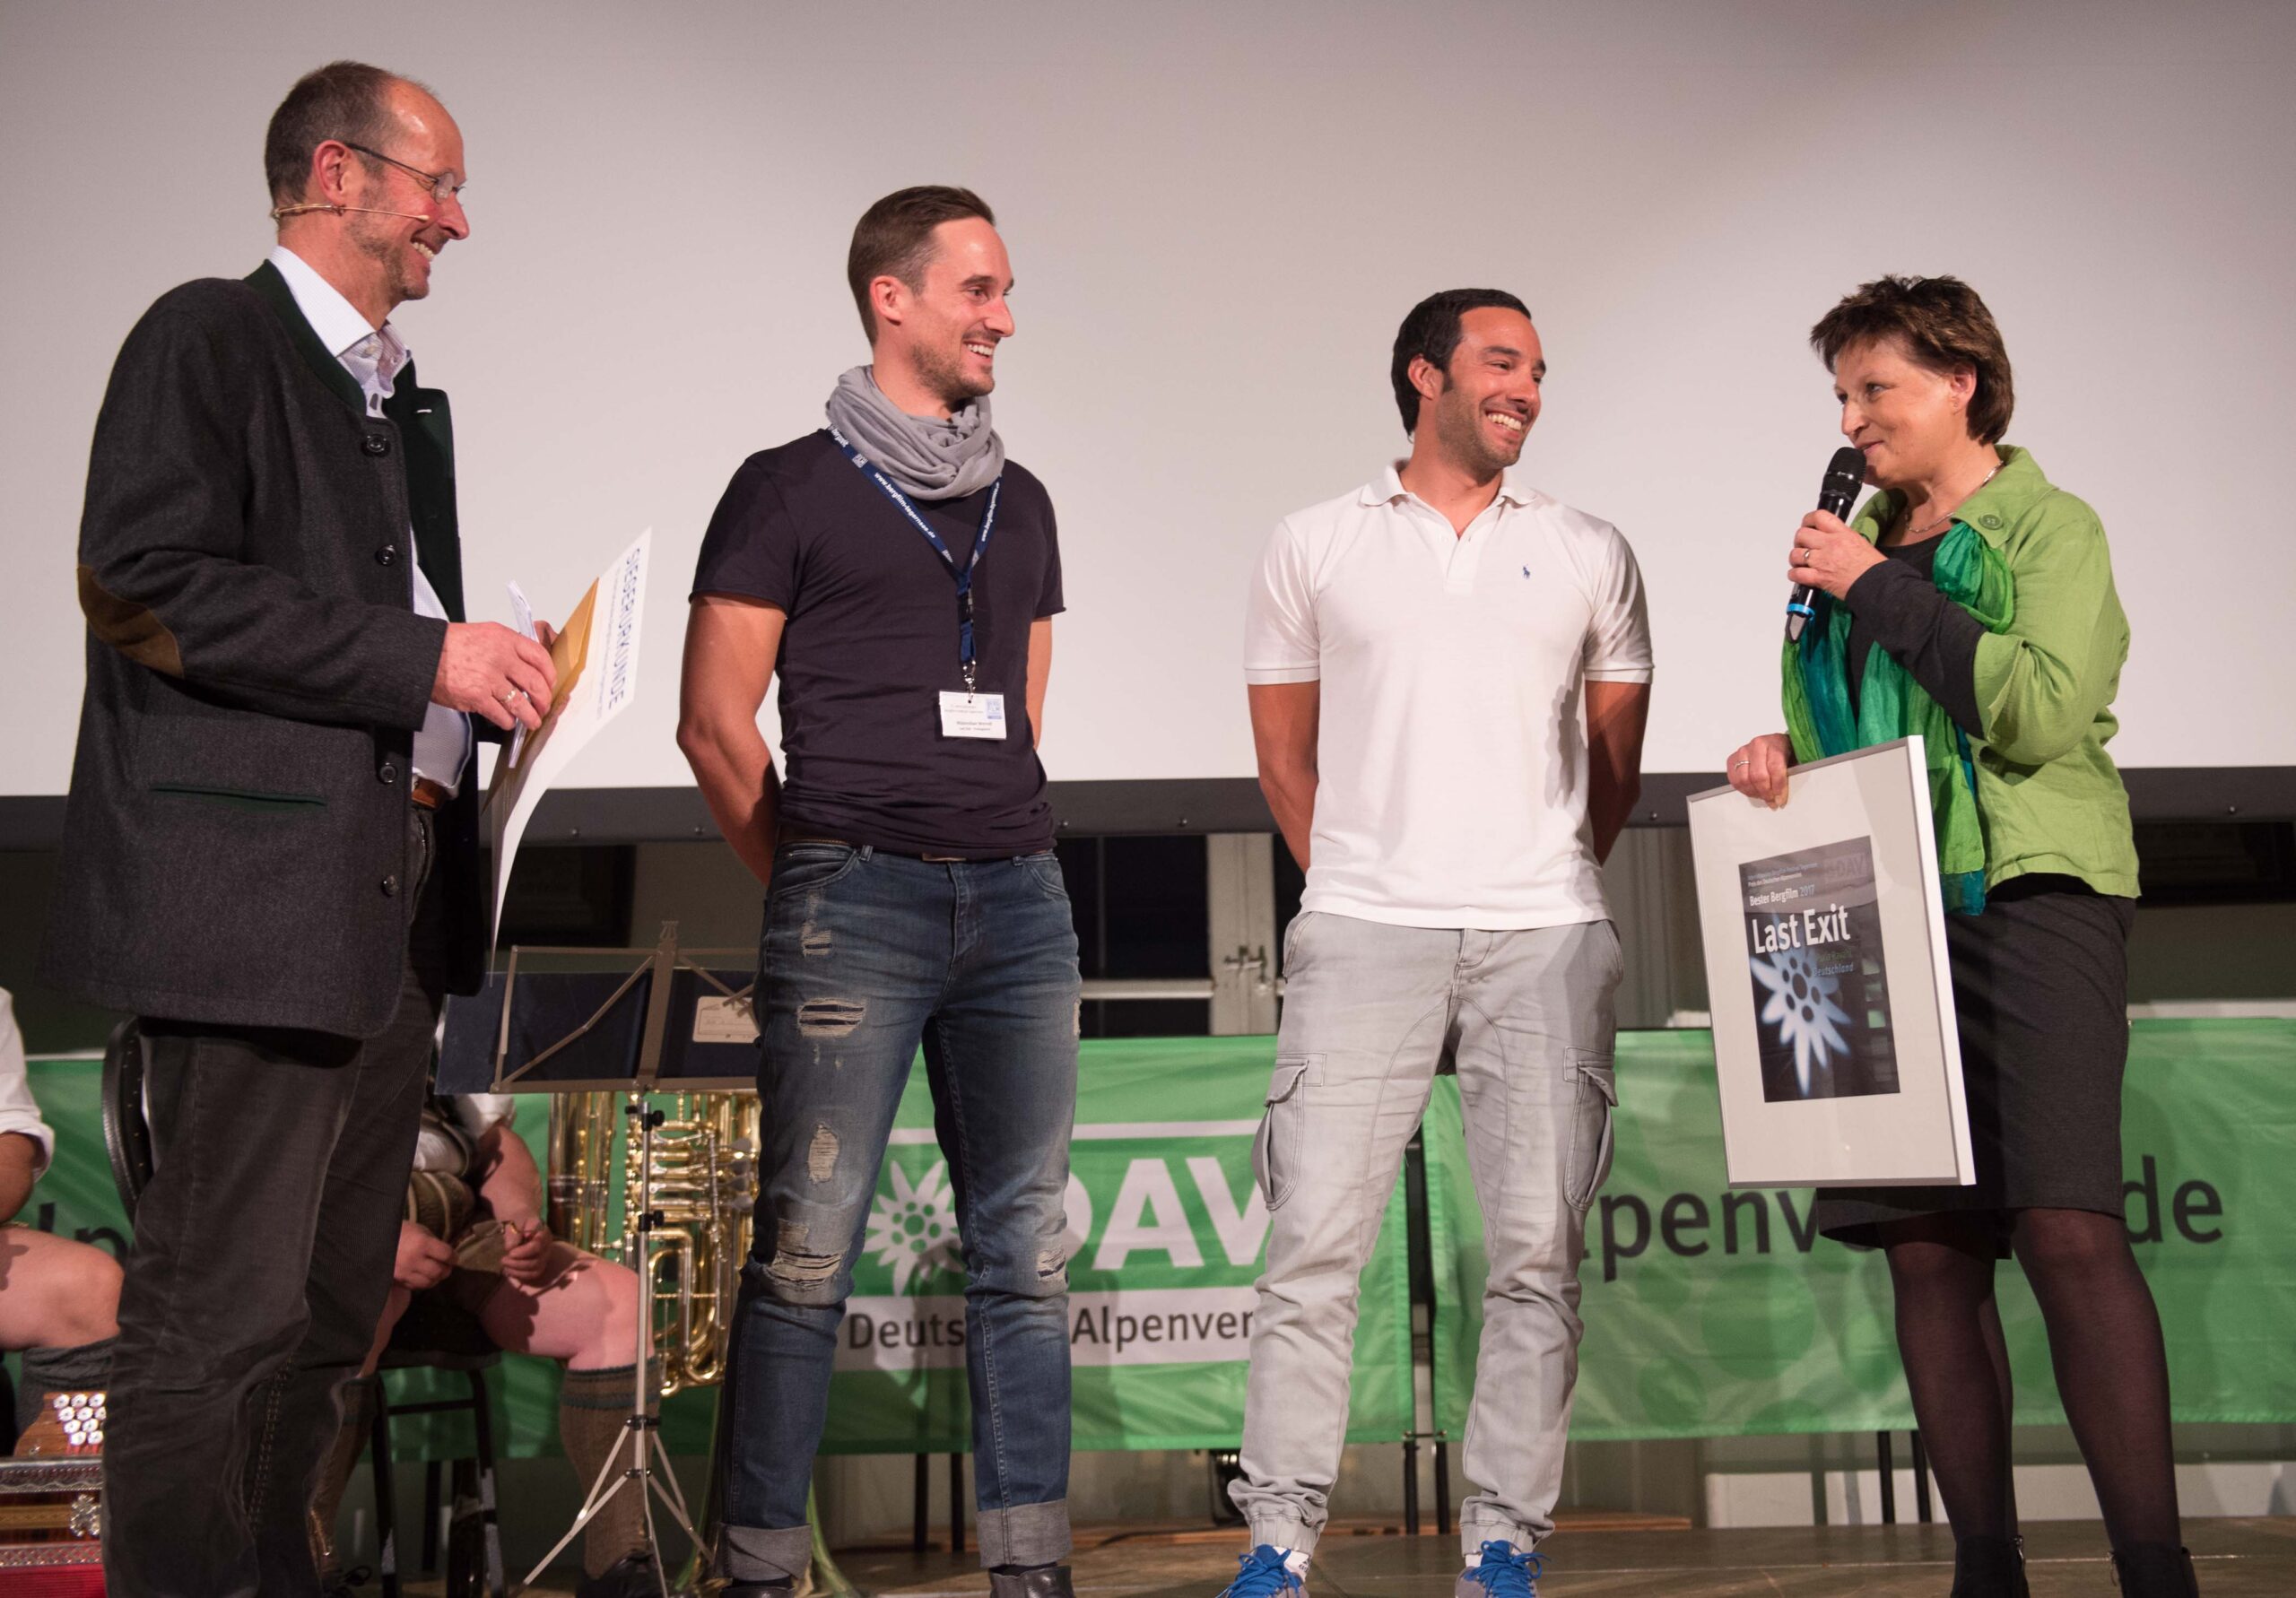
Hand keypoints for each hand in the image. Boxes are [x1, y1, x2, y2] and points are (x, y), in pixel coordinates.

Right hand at [393, 1222, 453, 1291]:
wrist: (373, 1239)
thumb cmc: (400, 1231)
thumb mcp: (420, 1230)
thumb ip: (434, 1242)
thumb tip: (447, 1254)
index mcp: (421, 1243)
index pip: (446, 1255)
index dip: (453, 1257)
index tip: (454, 1257)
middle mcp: (414, 1259)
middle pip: (439, 1272)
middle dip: (446, 1269)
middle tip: (446, 1266)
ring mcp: (404, 1272)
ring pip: (429, 1282)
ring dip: (436, 1278)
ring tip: (436, 1272)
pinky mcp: (397, 1280)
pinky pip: (416, 1286)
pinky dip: (424, 1282)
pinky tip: (423, 1275)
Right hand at [433, 622, 557, 731]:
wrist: (424, 655)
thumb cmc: (451, 645)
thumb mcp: (485, 634)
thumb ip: (507, 647)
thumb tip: (526, 666)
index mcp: (504, 639)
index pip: (539, 656)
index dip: (549, 674)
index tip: (550, 683)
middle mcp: (500, 657)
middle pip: (535, 683)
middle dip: (544, 700)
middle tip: (544, 706)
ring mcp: (489, 678)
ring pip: (521, 703)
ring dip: (530, 716)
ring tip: (532, 721)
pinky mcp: (477, 697)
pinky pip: (501, 714)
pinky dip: (508, 722)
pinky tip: (508, 722)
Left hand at [499, 1218, 553, 1285]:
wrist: (520, 1218)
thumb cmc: (518, 1217)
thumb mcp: (515, 1218)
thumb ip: (514, 1232)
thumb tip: (511, 1248)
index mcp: (544, 1233)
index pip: (537, 1247)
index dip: (523, 1252)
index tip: (510, 1253)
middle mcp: (547, 1246)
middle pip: (537, 1261)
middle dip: (518, 1263)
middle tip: (503, 1260)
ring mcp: (544, 1256)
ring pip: (536, 1271)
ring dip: (519, 1271)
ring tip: (505, 1266)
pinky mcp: (538, 1264)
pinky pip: (532, 1275)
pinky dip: (520, 1275)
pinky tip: (509, 1270)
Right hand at [1726, 732, 1794, 807]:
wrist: (1775, 743)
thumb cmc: (1785, 751)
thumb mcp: (1794, 759)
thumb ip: (1791, 775)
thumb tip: (1783, 794)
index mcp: (1775, 743)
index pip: (1775, 768)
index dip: (1778, 787)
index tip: (1780, 799)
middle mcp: (1757, 745)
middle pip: (1758, 775)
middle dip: (1766, 793)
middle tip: (1772, 801)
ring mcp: (1743, 751)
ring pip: (1744, 779)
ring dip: (1754, 793)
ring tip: (1763, 796)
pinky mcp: (1733, 759)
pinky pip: (1734, 780)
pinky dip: (1743, 789)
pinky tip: (1753, 791)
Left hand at [1787, 509, 1884, 600]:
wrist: (1878, 585)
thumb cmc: (1873, 567)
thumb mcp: (1860, 542)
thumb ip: (1842, 537)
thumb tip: (1830, 538)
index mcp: (1843, 534)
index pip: (1819, 517)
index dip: (1808, 520)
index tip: (1807, 524)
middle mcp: (1831, 545)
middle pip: (1802, 534)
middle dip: (1800, 540)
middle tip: (1803, 546)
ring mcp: (1823, 561)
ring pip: (1796, 554)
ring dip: (1795, 558)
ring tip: (1800, 562)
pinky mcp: (1819, 578)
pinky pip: (1797, 574)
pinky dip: (1794, 575)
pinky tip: (1798, 575)